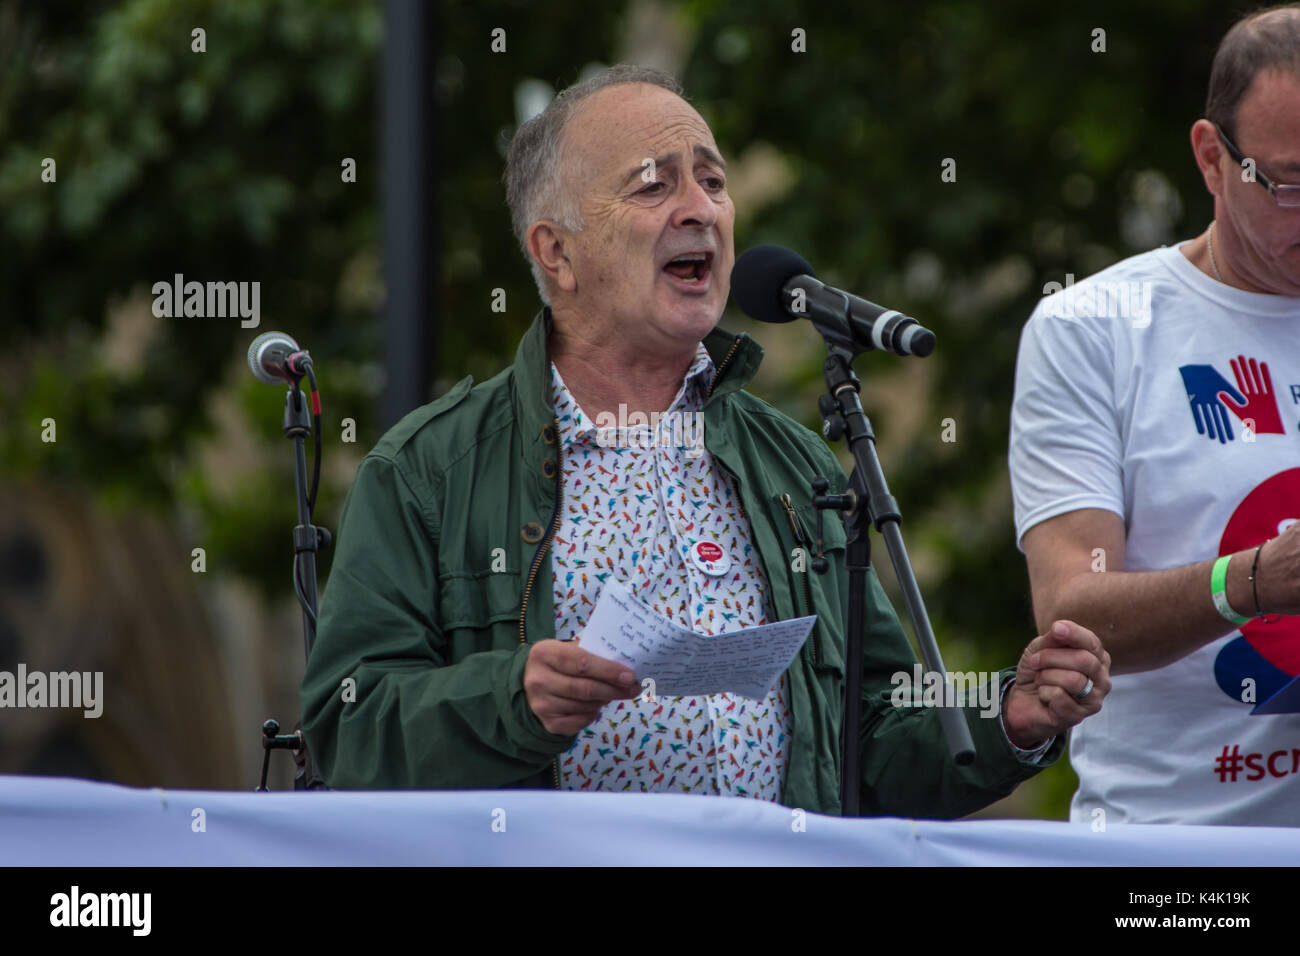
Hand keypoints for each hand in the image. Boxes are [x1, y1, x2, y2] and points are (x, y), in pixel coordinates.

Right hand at [523, 639, 642, 735]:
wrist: (529, 683)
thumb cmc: (558, 663)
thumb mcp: (567, 650)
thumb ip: (591, 654)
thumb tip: (625, 668)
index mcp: (544, 654)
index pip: (581, 663)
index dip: (608, 670)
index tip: (629, 676)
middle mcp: (539, 680)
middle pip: (586, 688)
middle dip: (614, 689)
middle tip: (633, 688)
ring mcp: (541, 704)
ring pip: (586, 706)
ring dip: (604, 700)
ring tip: (611, 693)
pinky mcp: (548, 723)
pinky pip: (582, 720)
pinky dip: (594, 713)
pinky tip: (595, 705)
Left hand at [1003, 621, 1110, 748]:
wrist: (1023, 700)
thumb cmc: (1038, 671)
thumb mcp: (1041, 648)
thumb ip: (1053, 638)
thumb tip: (1060, 628)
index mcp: (1097, 658)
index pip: (1092, 643)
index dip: (1074, 634)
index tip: (1056, 629)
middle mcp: (1102, 679)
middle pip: (1083, 660)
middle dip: (1051, 657)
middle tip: (1034, 661)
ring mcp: (1093, 700)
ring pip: (1073, 680)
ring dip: (1046, 676)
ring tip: (1040, 680)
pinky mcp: (1078, 716)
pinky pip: (1059, 697)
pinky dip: (1044, 692)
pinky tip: (1044, 696)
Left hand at [1178, 364, 1244, 442]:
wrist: (1196, 367)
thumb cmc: (1211, 374)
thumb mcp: (1224, 384)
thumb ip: (1234, 394)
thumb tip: (1246, 404)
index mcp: (1219, 398)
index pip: (1224, 416)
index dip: (1228, 426)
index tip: (1232, 437)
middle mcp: (1211, 402)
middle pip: (1217, 419)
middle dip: (1221, 430)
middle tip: (1224, 442)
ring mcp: (1202, 402)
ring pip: (1208, 417)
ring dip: (1211, 427)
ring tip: (1214, 438)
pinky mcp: (1194, 399)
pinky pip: (1197, 412)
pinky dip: (1200, 421)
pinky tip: (1202, 431)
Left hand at [1220, 355, 1284, 435]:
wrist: (1265, 432)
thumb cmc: (1250, 424)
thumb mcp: (1237, 411)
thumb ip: (1229, 401)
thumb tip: (1218, 393)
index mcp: (1243, 398)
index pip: (1238, 381)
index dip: (1235, 371)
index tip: (1231, 360)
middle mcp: (1252, 394)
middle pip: (1247, 378)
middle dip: (1243, 368)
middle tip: (1239, 356)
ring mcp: (1261, 394)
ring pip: (1256, 379)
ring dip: (1254, 369)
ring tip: (1250, 358)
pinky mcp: (1270, 396)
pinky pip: (1267, 383)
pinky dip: (1265, 374)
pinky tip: (1262, 364)